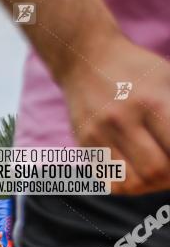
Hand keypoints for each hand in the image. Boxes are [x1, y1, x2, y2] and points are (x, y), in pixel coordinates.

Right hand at [60, 36, 169, 194]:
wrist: (85, 60)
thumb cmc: (136, 69)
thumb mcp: (169, 79)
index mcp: (151, 101)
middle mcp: (122, 120)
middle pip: (155, 170)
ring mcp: (99, 134)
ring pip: (131, 183)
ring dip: (150, 186)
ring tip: (158, 177)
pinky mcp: (85, 144)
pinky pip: (109, 181)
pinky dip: (128, 187)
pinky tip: (138, 176)